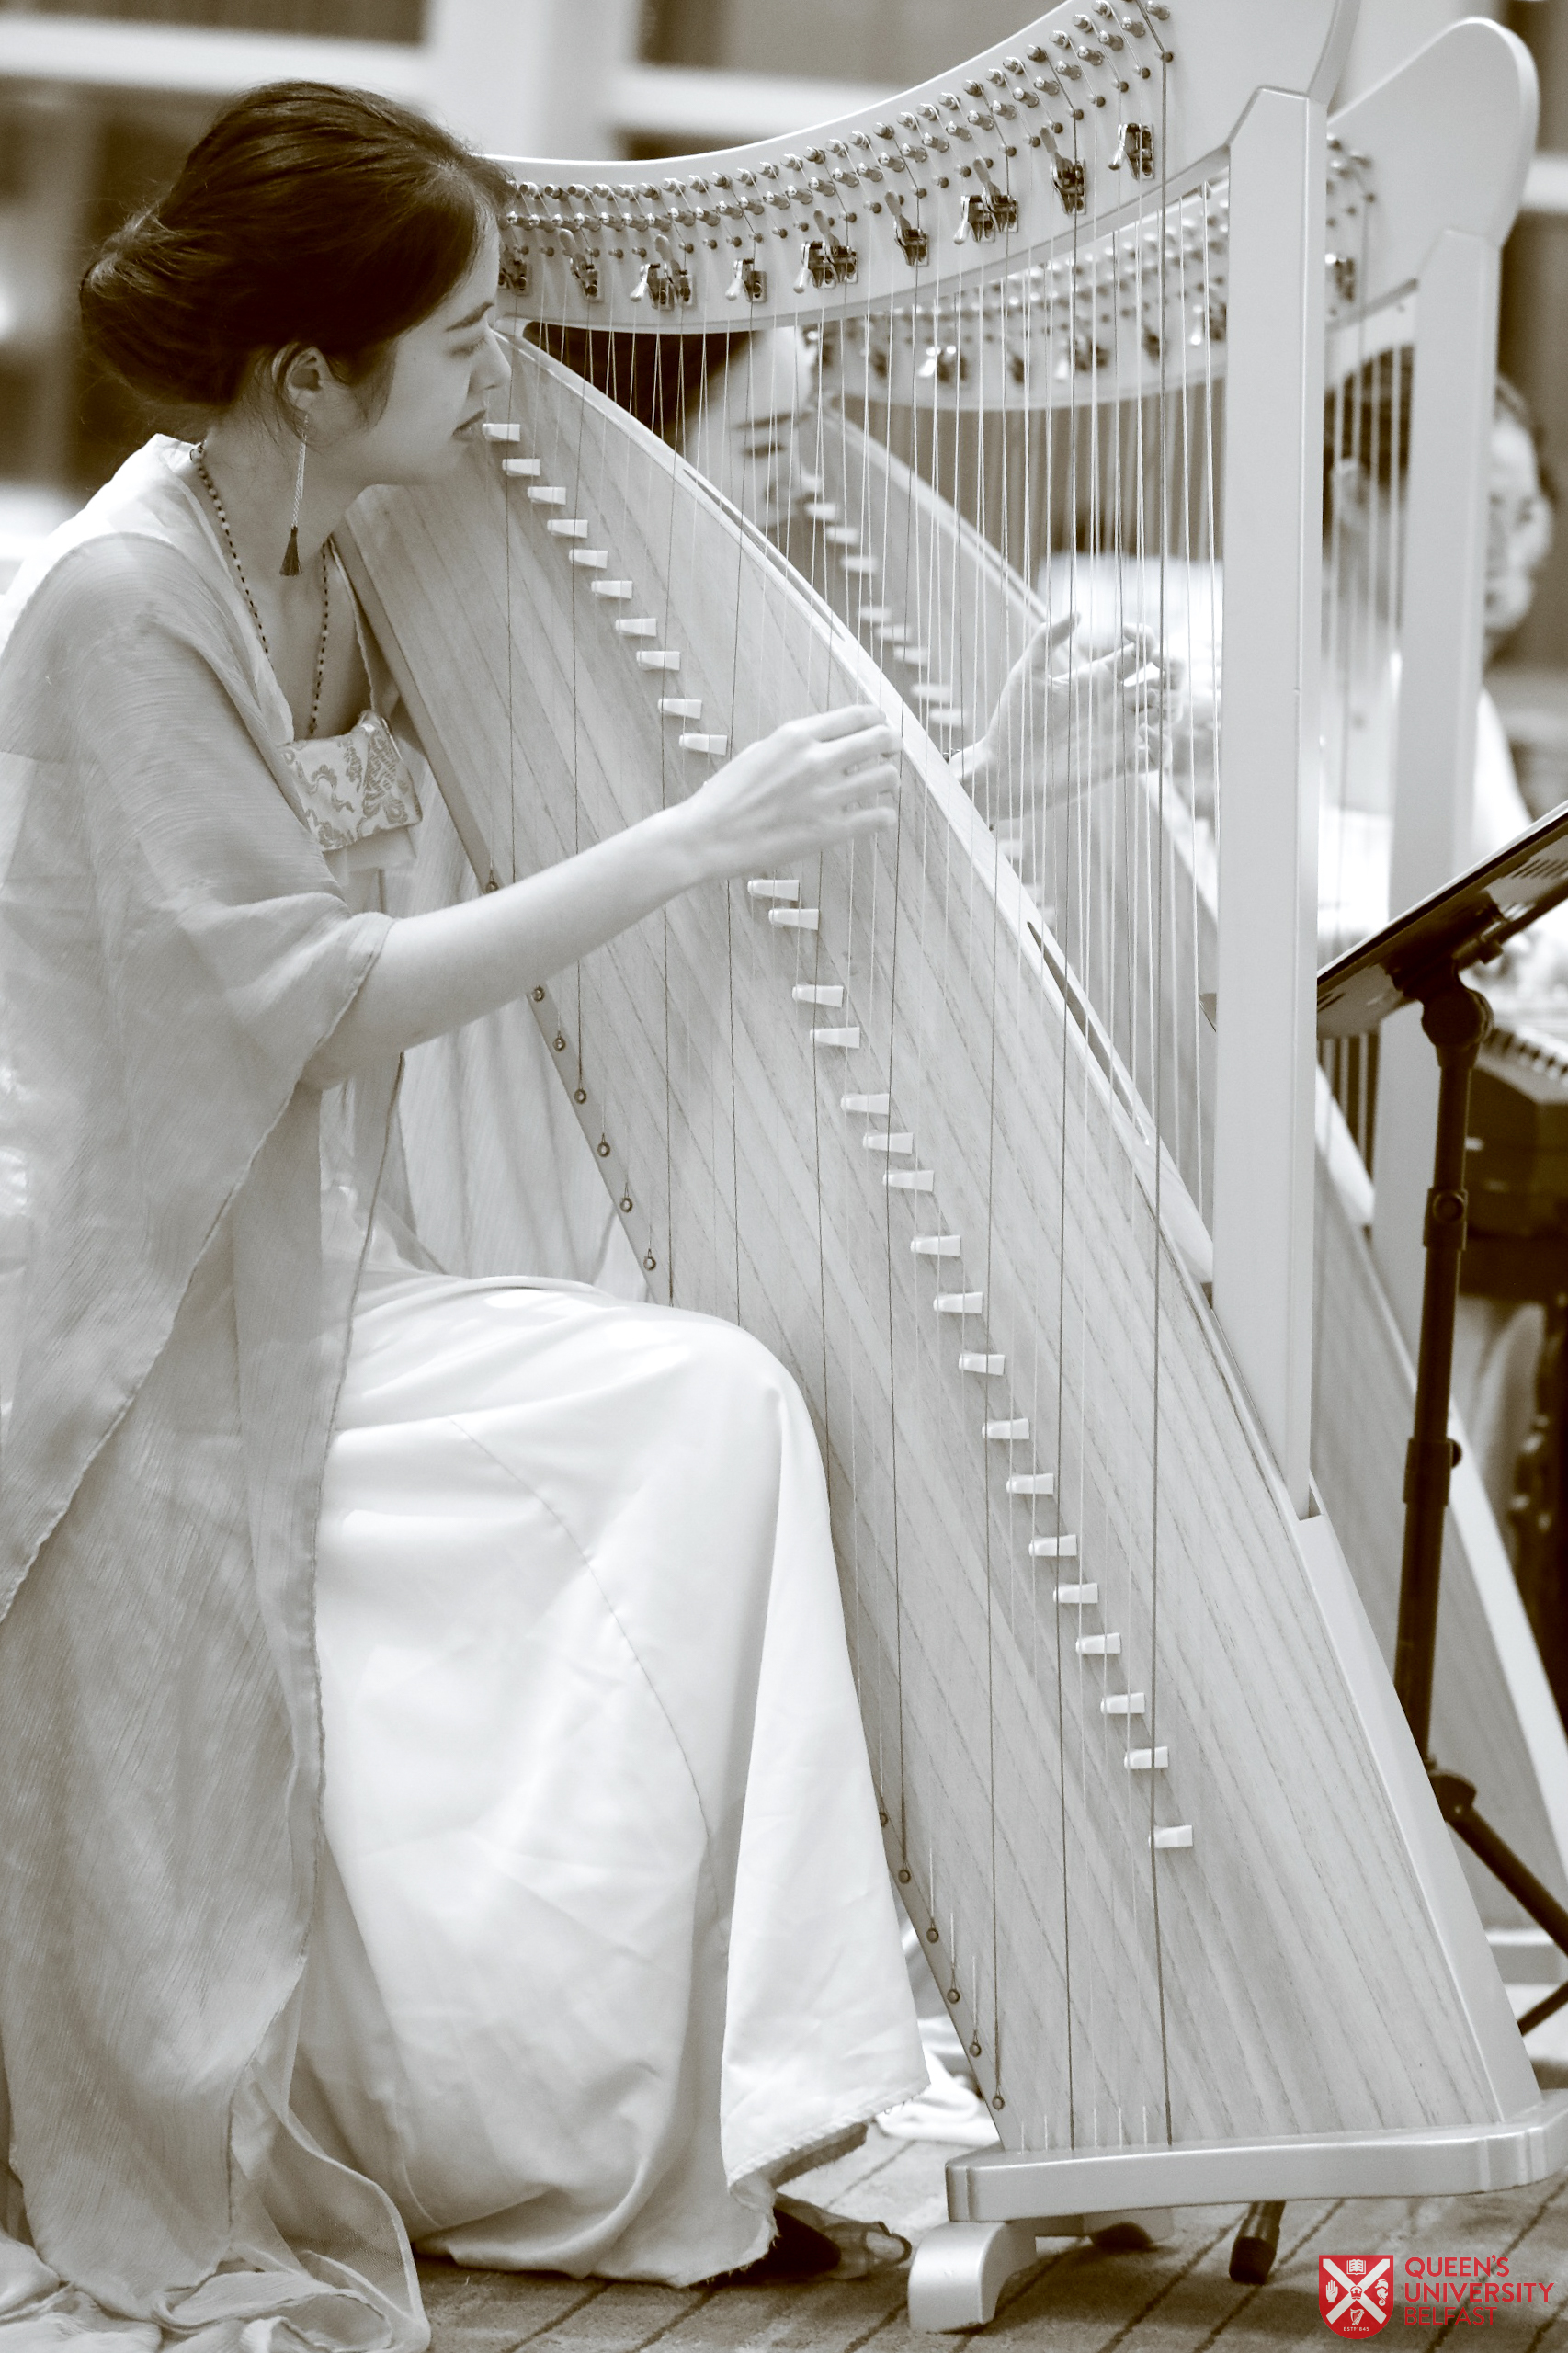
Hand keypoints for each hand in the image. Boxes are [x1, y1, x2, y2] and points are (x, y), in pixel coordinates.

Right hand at [677, 705, 899, 880]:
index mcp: (797, 735)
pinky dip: (885, 814)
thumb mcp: (761, 751)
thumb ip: (797, 744)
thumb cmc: (727, 795)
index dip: (877, 719)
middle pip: (879, 740)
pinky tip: (879, 816)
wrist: (709, 836)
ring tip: (884, 786)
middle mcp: (816, 761)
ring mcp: (825, 796)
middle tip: (891, 753)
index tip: (881, 725)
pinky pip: (878, 817)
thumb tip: (829, 741)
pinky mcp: (829, 831)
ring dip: (890, 780)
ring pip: (885, 778)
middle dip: (891, 745)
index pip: (857, 716)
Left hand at [963, 617, 1161, 819]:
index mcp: (1097, 677)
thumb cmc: (1011, 723)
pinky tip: (1146, 738)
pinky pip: (1157, 756)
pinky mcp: (1118, 764)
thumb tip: (1077, 612)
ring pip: (1166, 714)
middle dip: (1174, 670)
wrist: (1005, 772)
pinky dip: (1163, 747)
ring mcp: (1118, 733)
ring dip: (1173, 707)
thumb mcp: (1027, 674)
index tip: (1129, 632)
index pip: (1139, 651)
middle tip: (1164, 670)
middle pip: (1163, 679)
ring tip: (1157, 709)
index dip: (1145, 636)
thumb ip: (1047, 638)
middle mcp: (1113, 703)